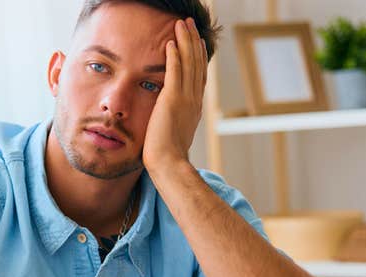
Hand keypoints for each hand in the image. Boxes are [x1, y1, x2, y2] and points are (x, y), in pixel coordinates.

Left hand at [142, 18, 206, 170]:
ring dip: (185, 41)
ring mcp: (185, 99)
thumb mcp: (175, 132)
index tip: (197, 41)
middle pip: (196, 64)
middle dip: (193, 42)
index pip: (198, 75)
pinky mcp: (172, 100)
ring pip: (188, 63)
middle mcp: (194, 100)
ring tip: (182, 25)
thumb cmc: (167, 154)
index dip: (199, 56)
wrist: (169, 163)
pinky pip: (175, 72)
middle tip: (191, 25)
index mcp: (194, 106)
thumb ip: (174, 119)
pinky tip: (171, 42)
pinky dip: (174, 56)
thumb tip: (168, 116)